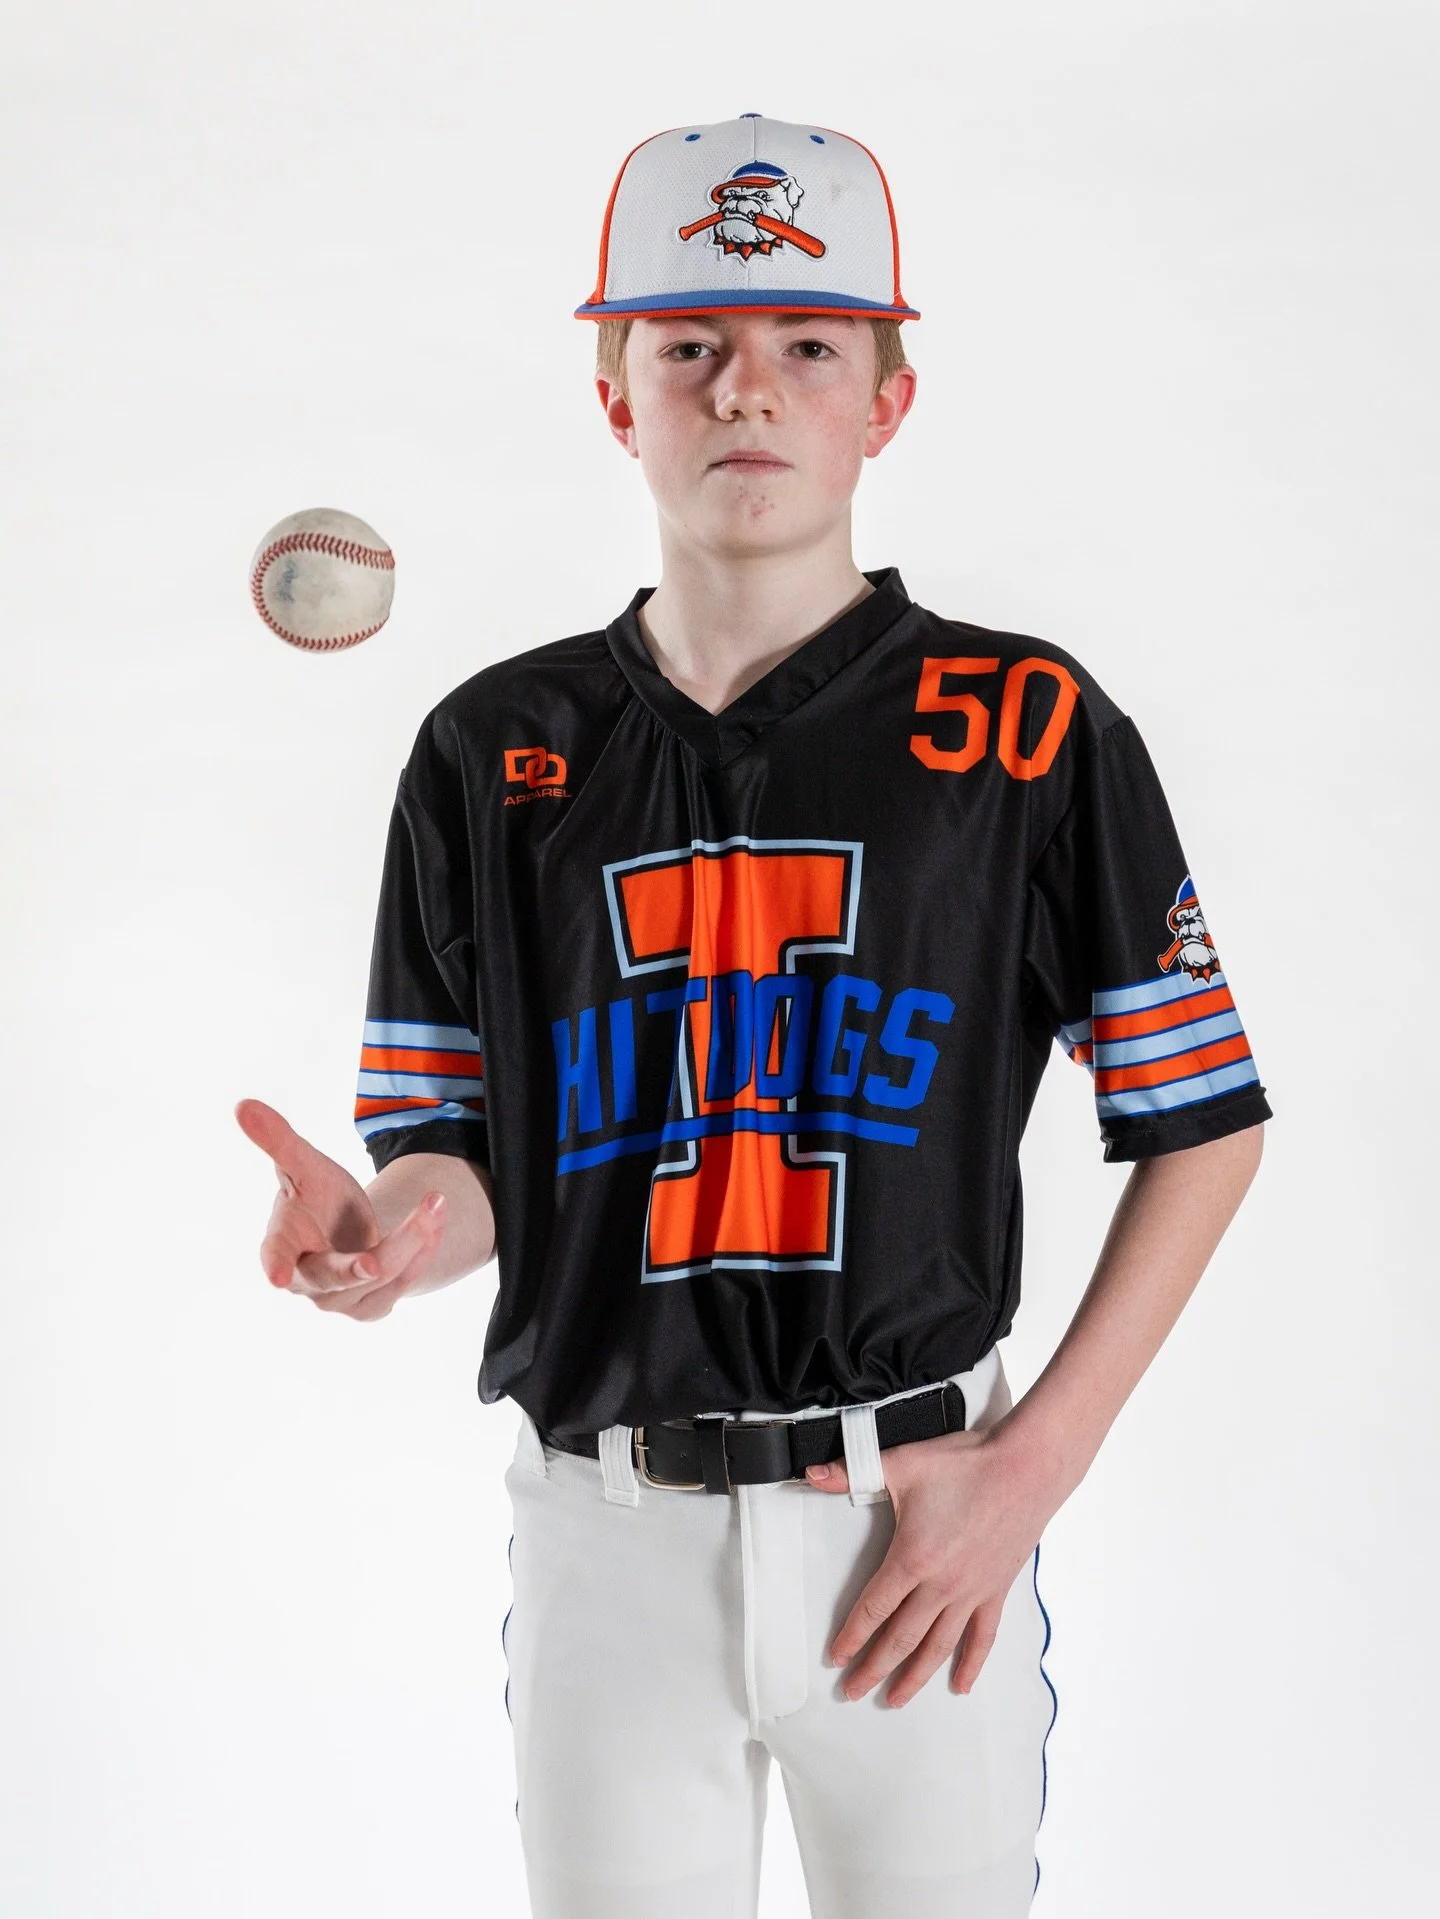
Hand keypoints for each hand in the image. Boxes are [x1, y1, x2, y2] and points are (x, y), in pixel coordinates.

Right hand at [235, 1096, 446, 1320]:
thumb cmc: (317, 1195)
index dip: (275, 1266)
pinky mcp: (371, 1307)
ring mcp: (340, 1301)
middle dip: (360, 1266)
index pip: (274, 1257)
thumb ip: (278, 1140)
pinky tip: (434, 1221)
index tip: (276, 1278)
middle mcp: (308, 1281)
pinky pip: (402, 1283)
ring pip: (380, 1277)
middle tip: (377, 1262)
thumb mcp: (304, 1165)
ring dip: (412, 1239)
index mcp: (282, 1246)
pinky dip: (422, 1251)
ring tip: (435, 1201)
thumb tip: (242, 1105)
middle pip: (337, 1274)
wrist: (349, 1230)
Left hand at [804, 1422, 1054, 1707]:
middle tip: (853, 1691)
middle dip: (874, 1668)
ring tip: (895, 1699)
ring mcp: (972, 1592)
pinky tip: (960, 1685)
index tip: (837, 1658)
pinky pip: (982, 1637)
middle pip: (900, 1638)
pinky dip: (970, 1664)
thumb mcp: (903, 1464)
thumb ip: (853, 1471)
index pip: (874, 1609)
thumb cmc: (968, 1465)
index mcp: (913, 1559)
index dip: (852, 1637)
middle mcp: (942, 1585)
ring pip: (938, 1646)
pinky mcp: (997, 1590)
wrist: (1027, 1468)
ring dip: (915, 1677)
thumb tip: (813, 1474)